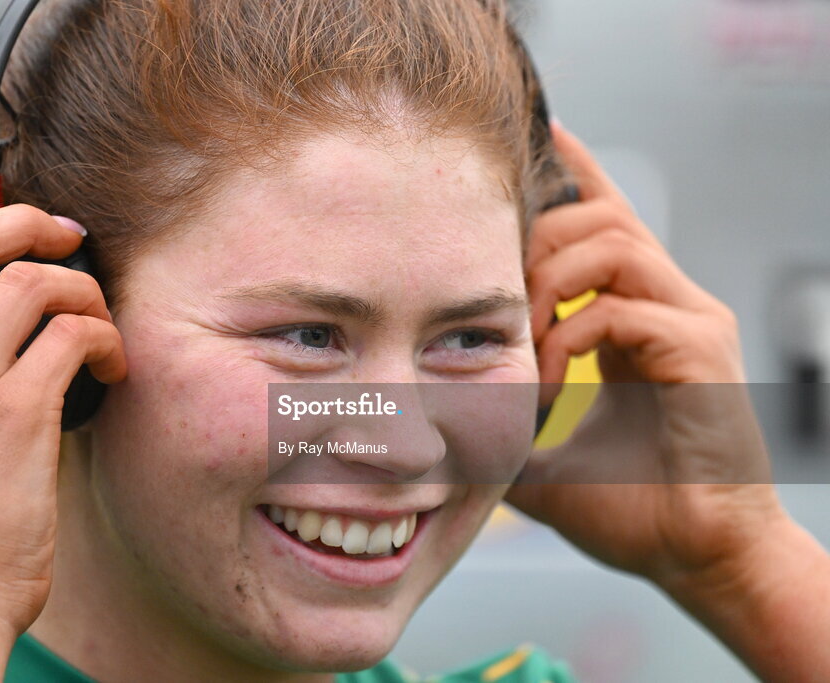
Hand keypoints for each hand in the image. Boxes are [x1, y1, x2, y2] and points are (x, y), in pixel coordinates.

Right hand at [0, 205, 125, 635]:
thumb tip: (6, 330)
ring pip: (32, 283)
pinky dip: (105, 338)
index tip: (27, 240)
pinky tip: (113, 364)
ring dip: (84, 292)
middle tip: (72, 240)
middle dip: (28, 223)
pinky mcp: (16, 416)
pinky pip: (73, 337)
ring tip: (101, 327)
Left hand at [506, 122, 785, 592]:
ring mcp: (689, 321)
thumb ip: (500, 420)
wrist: (698, 559)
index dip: (572, 171)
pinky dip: (568, 339)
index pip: (603, 222)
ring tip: (518, 343)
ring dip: (544, 286)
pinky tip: (551, 384)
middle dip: (530, 241)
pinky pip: (620, 309)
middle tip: (489, 295)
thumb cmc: (631, 506)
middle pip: (597, 216)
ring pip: (610, 243)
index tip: (535, 136)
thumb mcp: (543, 454)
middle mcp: (666, 304)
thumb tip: (438, 416)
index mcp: (635, 316)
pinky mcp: (702, 351)